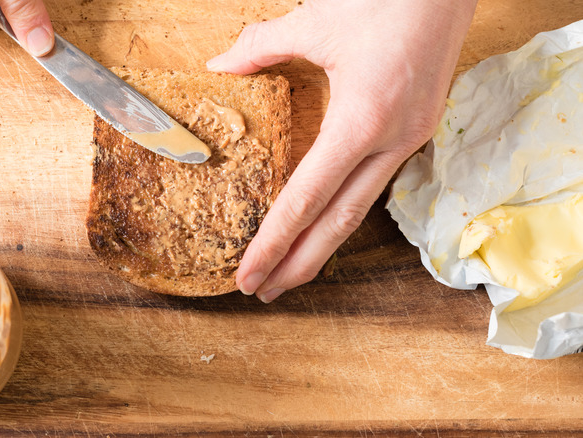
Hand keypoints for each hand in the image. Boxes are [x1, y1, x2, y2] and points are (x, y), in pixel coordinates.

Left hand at [208, 0, 476, 302]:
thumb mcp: (316, 21)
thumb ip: (260, 47)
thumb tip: (218, 64)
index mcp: (363, 120)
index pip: (307, 199)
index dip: (274, 241)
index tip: (249, 272)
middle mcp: (391, 142)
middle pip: (340, 223)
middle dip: (300, 263)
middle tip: (263, 291)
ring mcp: (410, 140)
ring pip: (361, 209)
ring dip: (323, 242)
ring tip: (290, 268)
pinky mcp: (416, 132)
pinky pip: (375, 184)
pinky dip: (344, 210)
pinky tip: (324, 221)